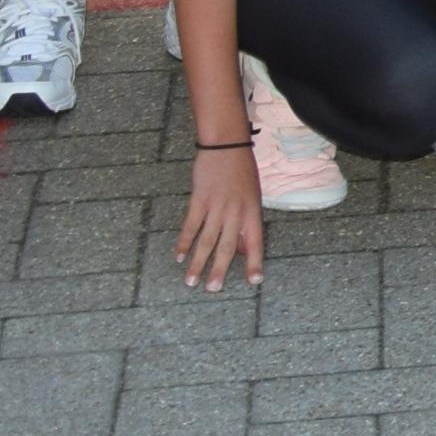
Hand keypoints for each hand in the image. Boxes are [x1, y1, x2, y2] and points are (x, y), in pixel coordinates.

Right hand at [179, 148, 264, 289]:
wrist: (227, 145)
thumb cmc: (242, 172)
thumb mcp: (252, 197)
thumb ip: (246, 223)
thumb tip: (241, 250)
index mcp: (253, 211)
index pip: (256, 242)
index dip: (255, 262)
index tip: (255, 282)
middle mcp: (236, 211)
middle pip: (228, 246)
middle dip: (220, 270)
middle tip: (213, 289)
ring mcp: (217, 206)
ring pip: (207, 240)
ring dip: (198, 262)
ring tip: (191, 281)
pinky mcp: (200, 200)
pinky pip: (191, 225)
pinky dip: (184, 242)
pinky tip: (179, 256)